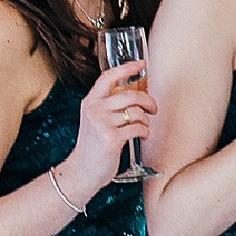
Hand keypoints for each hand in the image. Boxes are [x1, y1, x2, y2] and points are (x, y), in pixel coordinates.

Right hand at [64, 59, 156, 202]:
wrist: (82, 171)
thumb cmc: (93, 146)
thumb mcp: (95, 119)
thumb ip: (109, 105)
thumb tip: (137, 94)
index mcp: (91, 101)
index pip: (108, 77)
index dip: (127, 68)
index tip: (142, 64)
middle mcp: (94, 109)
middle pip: (131, 95)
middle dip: (149, 101)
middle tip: (153, 109)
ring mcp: (102, 123)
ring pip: (137, 113)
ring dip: (146, 121)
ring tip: (142, 128)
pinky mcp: (111, 138)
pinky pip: (139, 128)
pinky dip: (145, 132)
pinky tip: (140, 136)